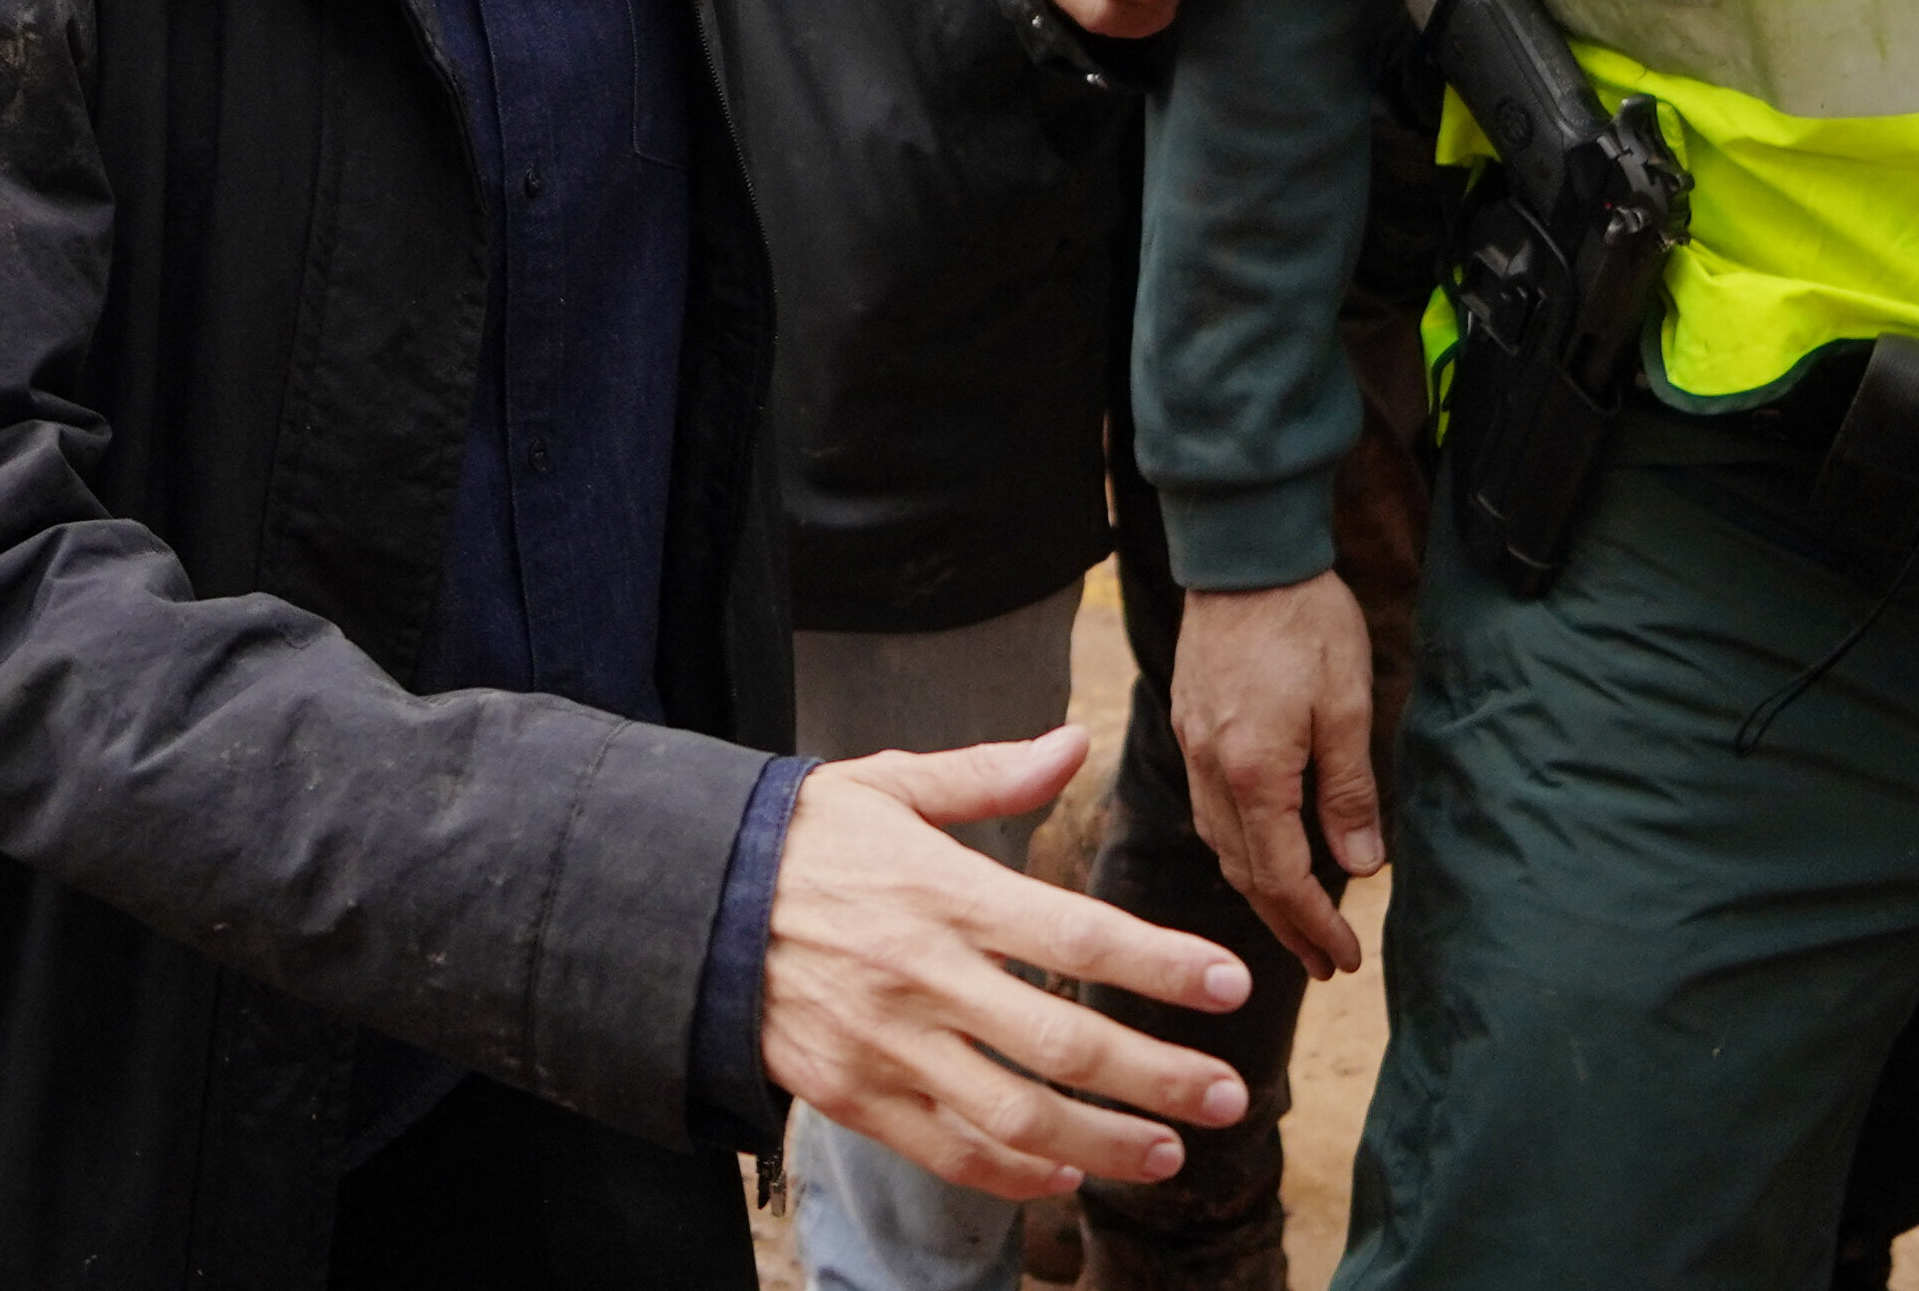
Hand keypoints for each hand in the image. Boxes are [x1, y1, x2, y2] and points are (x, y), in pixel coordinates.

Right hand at [763, 729, 1252, 1197]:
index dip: (1160, 964)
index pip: (1077, 934)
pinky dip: (1012, 1173)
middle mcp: (923, 974)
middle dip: (1158, 1073)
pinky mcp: (854, 1095)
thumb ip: (990, 773)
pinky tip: (1066, 1176)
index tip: (1229, 984)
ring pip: (1014, 1114)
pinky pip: (946, 1149)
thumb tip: (1076, 742)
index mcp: (943, 890)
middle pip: (1062, 1040)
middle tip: (1230, 1091)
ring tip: (1171, 1153)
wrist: (689, 902)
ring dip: (1103, 1143)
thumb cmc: (805, 837)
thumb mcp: (890, 784)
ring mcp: (887, 1044)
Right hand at [1169, 573, 1378, 980]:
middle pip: (1242, 872)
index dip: (1314, 925)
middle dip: (1283, 923)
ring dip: (1257, 889)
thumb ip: (1349, 791)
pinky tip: (1257, 847)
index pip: (1282, 876)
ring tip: (1293, 918)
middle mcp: (1211, 769)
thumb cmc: (1305, 620)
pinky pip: (1206, 807)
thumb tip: (1361, 867)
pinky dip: (1235, 845)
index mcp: (1253, 772)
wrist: (1243, 553)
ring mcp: (1192, 746)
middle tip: (1321, 962)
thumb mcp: (1346, 704)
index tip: (1344, 961)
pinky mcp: (1188, 722)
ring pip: (1218, 842)